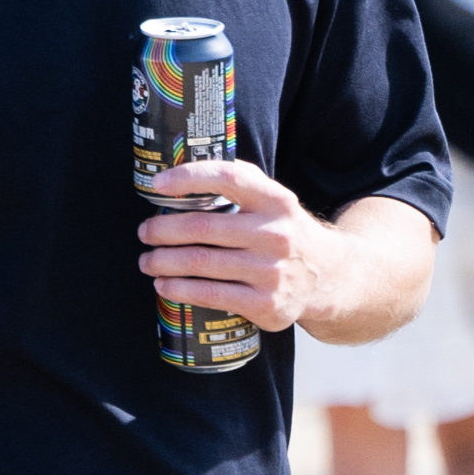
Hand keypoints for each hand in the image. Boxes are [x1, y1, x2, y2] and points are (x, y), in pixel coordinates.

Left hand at [139, 160, 335, 333]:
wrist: (328, 277)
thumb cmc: (286, 232)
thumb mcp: (276, 201)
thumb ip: (242, 182)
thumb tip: (187, 170)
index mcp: (277, 201)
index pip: (228, 179)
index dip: (188, 178)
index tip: (157, 184)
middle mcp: (276, 235)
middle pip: (202, 228)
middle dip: (162, 230)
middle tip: (145, 232)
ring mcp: (271, 272)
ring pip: (200, 263)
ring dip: (162, 262)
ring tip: (147, 261)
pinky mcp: (266, 304)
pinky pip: (210, 294)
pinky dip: (179, 289)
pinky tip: (164, 285)